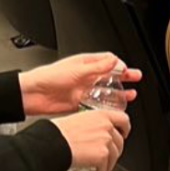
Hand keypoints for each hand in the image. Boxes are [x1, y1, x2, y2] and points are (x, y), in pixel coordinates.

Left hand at [20, 53, 140, 117]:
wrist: (32, 94)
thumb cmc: (49, 77)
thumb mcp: (76, 70)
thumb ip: (97, 67)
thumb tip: (114, 61)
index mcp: (85, 63)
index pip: (108, 61)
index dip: (120, 64)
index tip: (129, 69)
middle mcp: (85, 76)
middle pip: (109, 75)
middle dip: (124, 77)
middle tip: (137, 78)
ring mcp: (82, 90)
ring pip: (105, 91)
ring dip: (117, 93)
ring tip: (130, 95)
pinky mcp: (78, 103)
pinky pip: (96, 104)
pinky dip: (105, 106)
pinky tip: (112, 109)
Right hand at [53, 108, 131, 170]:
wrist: (53, 143)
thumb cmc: (59, 132)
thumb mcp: (78, 119)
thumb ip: (90, 124)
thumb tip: (89, 131)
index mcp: (101, 115)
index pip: (123, 119)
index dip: (125, 128)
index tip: (123, 133)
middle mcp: (107, 126)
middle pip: (120, 141)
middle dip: (115, 151)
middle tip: (109, 156)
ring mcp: (106, 141)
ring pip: (115, 156)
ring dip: (109, 165)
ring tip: (102, 170)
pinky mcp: (102, 156)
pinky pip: (105, 169)